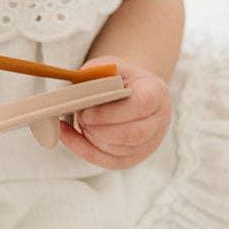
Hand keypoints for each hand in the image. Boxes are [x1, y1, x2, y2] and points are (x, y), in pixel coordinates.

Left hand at [58, 54, 172, 168]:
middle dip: (100, 130)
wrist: (129, 92)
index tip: (87, 113)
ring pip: (120, 151)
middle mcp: (159, 120)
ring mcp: (149, 143)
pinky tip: (68, 135)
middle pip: (133, 134)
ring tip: (79, 121)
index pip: (141, 105)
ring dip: (93, 139)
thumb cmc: (118, 78)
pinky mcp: (134, 158)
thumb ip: (96, 72)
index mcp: (157, 92)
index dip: (112, 113)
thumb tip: (77, 87)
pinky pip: (109, 161)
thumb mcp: (110, 67)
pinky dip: (85, 150)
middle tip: (81, 118)